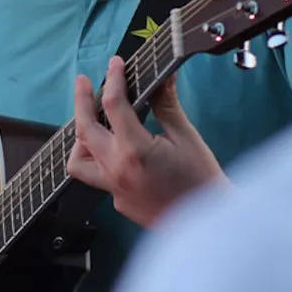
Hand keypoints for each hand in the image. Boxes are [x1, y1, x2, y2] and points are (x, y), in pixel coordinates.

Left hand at [66, 56, 225, 227]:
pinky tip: (112, 149)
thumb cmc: (204, 183)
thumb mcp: (187, 138)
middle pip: (83, 128)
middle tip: (83, 81)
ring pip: (78, 159)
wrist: (212, 228)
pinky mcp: (117, 201)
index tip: (116, 64)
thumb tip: (162, 76)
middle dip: (80, 100)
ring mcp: (113, 188)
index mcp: (135, 150)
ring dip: (81, 136)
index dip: (114, 79)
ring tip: (92, 121)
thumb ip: (166, 106)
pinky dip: (98, 158)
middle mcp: (117, 170)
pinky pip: (96, 176)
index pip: (113, 105)